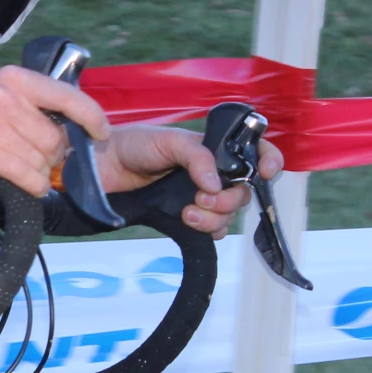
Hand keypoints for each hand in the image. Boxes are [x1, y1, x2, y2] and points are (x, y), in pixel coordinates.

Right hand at [0, 61, 110, 197]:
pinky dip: (34, 186)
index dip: (93, 119)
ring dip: (41, 173)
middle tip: (43, 162)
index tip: (101, 134)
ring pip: (41, 160)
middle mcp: (9, 99)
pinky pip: (25, 175)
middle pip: (55, 140)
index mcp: (18, 80)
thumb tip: (62, 131)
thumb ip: (27, 102)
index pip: (70, 98)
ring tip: (28, 172)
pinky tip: (29, 186)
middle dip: (55, 157)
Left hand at [97, 125, 285, 235]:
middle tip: (202, 197)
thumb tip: (215, 182)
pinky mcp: (186, 216)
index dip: (269, 162)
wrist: (103, 168)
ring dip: (213, 217)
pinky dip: (206, 231)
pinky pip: (212, 231)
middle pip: (243, 192)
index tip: (266, 173)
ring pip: (228, 214)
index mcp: (214, 149)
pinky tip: (186, 222)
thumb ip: (196, 156)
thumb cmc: (134, 145)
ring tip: (187, 212)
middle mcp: (212, 173)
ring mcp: (200, 196)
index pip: (254, 152)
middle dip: (228, 199)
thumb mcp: (169, 141)